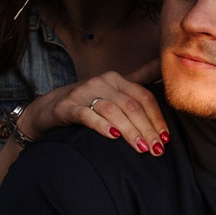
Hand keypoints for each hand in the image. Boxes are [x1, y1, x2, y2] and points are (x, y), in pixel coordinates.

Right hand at [25, 70, 168, 155]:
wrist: (49, 108)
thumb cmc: (89, 102)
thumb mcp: (115, 90)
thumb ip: (141, 78)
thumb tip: (165, 65)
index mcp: (117, 79)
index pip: (144, 96)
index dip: (157, 118)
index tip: (166, 138)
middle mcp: (101, 82)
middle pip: (131, 105)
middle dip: (147, 128)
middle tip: (157, 149)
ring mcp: (83, 93)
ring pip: (112, 110)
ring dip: (130, 131)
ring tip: (141, 148)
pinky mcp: (66, 107)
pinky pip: (87, 115)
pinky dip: (102, 126)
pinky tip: (113, 137)